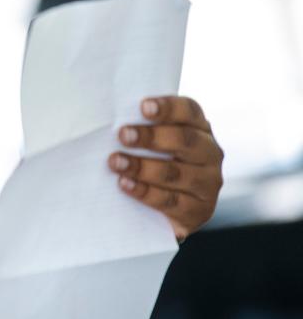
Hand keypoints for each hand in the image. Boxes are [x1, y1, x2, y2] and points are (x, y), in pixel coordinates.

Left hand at [108, 96, 222, 240]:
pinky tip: (125, 184)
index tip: (143, 107)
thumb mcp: (151, 141)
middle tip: (123, 135)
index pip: (189, 111)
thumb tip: (109, 117)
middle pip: (185, 140)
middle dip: (151, 137)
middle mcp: (209, 153)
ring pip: (175, 173)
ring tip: (115, 162)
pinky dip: (145, 192)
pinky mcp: (198, 211)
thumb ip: (141, 126)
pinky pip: (171, 201)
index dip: (168, 107)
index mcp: (199, 128)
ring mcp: (207, 183)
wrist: (162, 211)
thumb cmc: (150, 161)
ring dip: (142, 167)